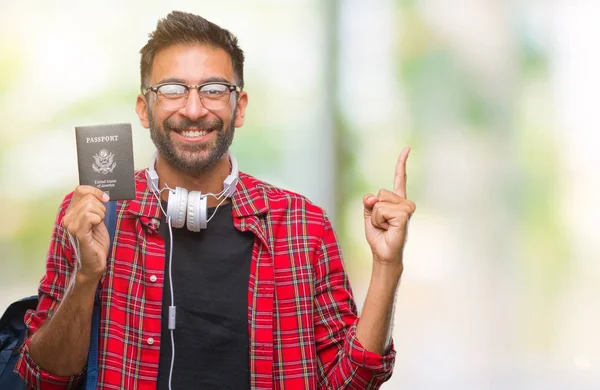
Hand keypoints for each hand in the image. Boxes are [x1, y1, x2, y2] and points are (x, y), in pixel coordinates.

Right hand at [62, 186, 110, 280]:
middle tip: (100, 219)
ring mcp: (70, 225)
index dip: (95, 191)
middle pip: (88, 197)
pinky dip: (98, 220)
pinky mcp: (78, 233)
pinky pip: (89, 216)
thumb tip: (102, 194)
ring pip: (90, 206)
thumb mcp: (96, 219)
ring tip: (98, 225)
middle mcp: (67, 217)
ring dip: (100, 214)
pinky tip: (96, 228)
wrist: (94, 262)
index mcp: (71, 212)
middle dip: (100, 206)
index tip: (105, 198)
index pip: (80, 189)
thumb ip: (95, 206)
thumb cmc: (96, 242)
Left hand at [363, 147, 415, 268]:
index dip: (402, 163)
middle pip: (379, 193)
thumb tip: (371, 196)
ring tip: (384, 227)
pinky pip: (381, 210)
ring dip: (375, 216)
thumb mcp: (368, 216)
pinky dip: (378, 220)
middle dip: (373, 209)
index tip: (407, 148)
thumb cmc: (378, 236)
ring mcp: (406, 208)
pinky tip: (388, 228)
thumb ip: (368, 203)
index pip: (399, 178)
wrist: (383, 253)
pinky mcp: (404, 215)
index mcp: (396, 200)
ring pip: (379, 202)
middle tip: (381, 223)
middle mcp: (404, 202)